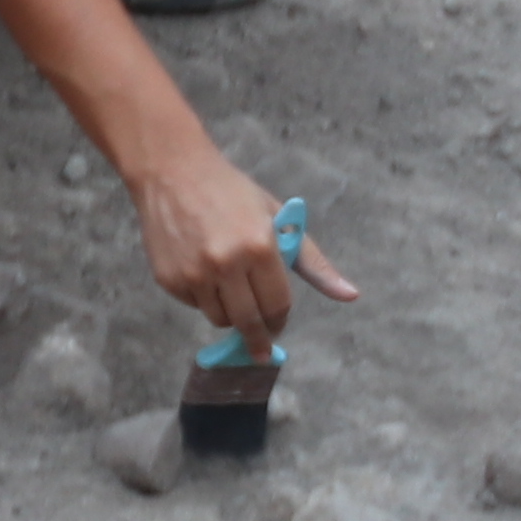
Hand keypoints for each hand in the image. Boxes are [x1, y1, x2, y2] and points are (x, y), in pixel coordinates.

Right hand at [135, 147, 357, 346]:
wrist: (172, 172)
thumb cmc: (232, 193)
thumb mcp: (278, 219)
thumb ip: (314, 263)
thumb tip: (351, 296)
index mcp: (260, 246)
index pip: (278, 305)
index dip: (280, 321)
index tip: (277, 327)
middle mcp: (226, 263)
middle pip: (249, 322)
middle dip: (258, 339)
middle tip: (260, 348)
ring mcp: (194, 273)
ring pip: (220, 319)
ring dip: (230, 314)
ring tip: (228, 286)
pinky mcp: (169, 279)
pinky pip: (195, 306)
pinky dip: (203, 298)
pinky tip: (201, 270)